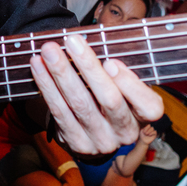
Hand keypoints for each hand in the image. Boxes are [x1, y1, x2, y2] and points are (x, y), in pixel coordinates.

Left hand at [31, 33, 163, 156]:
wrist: (96, 132)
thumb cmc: (113, 95)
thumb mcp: (126, 84)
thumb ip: (119, 68)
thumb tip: (93, 43)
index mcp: (144, 116)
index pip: (148, 105)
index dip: (130, 84)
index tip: (110, 62)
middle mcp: (126, 131)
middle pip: (110, 100)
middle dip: (89, 68)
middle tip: (72, 42)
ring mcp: (102, 141)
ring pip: (80, 104)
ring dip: (62, 73)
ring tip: (49, 51)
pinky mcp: (77, 143)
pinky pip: (59, 112)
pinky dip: (47, 87)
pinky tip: (38, 67)